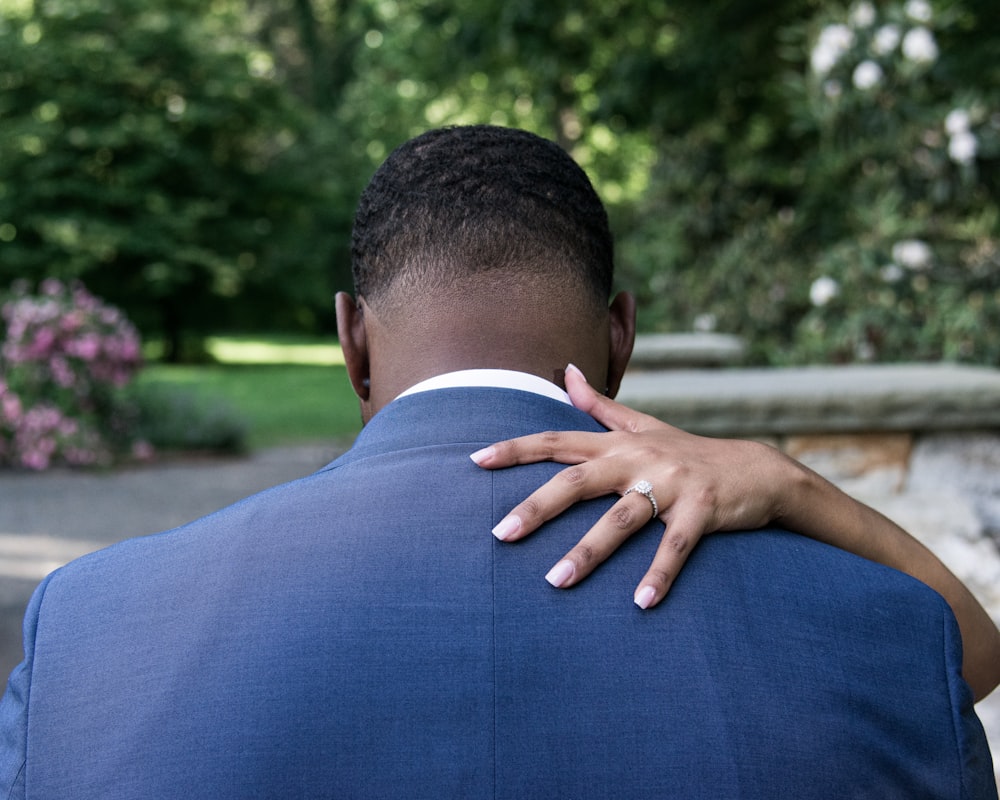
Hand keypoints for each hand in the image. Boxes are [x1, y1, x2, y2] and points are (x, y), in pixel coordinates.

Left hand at [470, 363, 790, 608]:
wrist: (758, 470)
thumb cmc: (688, 453)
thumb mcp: (644, 426)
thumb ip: (600, 406)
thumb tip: (567, 372)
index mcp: (619, 444)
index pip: (558, 440)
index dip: (517, 448)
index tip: (476, 460)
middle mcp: (639, 459)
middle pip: (578, 481)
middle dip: (537, 507)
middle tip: (500, 534)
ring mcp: (671, 484)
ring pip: (620, 519)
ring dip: (588, 552)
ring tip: (556, 583)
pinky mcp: (703, 510)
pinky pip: (676, 547)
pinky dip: (659, 574)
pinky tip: (641, 604)